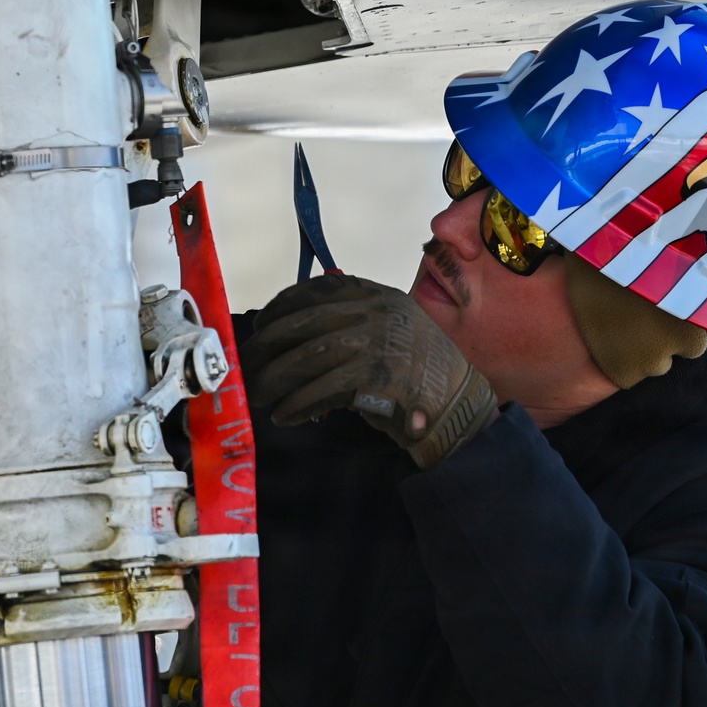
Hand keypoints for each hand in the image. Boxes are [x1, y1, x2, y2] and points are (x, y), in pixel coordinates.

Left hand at [241, 274, 498, 467]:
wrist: (460, 407)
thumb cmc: (419, 377)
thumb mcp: (390, 335)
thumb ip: (352, 327)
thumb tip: (293, 338)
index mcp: (379, 297)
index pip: (318, 291)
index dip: (282, 308)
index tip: (260, 326)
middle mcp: (378, 313)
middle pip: (305, 323)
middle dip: (268, 347)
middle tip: (246, 366)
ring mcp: (379, 343)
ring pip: (309, 356)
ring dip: (276, 379)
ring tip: (256, 395)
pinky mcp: (377, 378)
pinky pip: (323, 390)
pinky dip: (298, 404)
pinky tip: (283, 415)